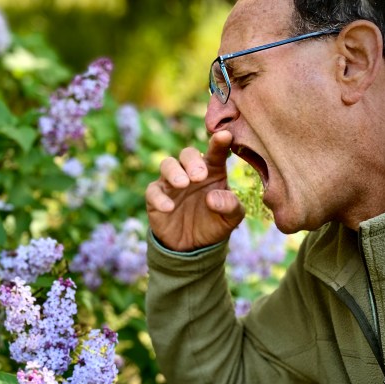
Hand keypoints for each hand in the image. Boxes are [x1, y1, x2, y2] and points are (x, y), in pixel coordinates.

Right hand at [145, 130, 244, 251]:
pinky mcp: (155, 197)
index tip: (224, 136)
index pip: (216, 152)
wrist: (192, 246)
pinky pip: (153, 191)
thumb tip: (212, 197)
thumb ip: (230, 206)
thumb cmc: (214, 224)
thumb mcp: (231, 219)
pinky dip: (160, 198)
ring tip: (183, 184)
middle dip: (192, 161)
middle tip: (200, 176)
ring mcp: (171, 183)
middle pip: (187, 154)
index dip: (219, 142)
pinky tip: (169, 207)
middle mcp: (190, 172)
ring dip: (174, 172)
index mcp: (213, 171)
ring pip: (167, 165)